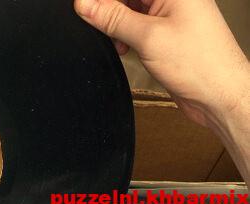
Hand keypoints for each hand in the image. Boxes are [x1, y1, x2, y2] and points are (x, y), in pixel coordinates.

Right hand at [73, 0, 249, 129]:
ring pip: (130, 10)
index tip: (83, 7)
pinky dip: (125, 36)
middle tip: (94, 23)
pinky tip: (123, 47)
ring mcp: (171, 16)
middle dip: (108, 9)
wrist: (219, 95)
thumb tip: (85, 4)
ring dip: (116, 25)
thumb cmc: (202, 65)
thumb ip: (113, 18)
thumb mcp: (147, 37)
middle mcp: (175, 0)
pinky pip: (137, 26)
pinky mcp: (166, 34)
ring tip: (115, 40)